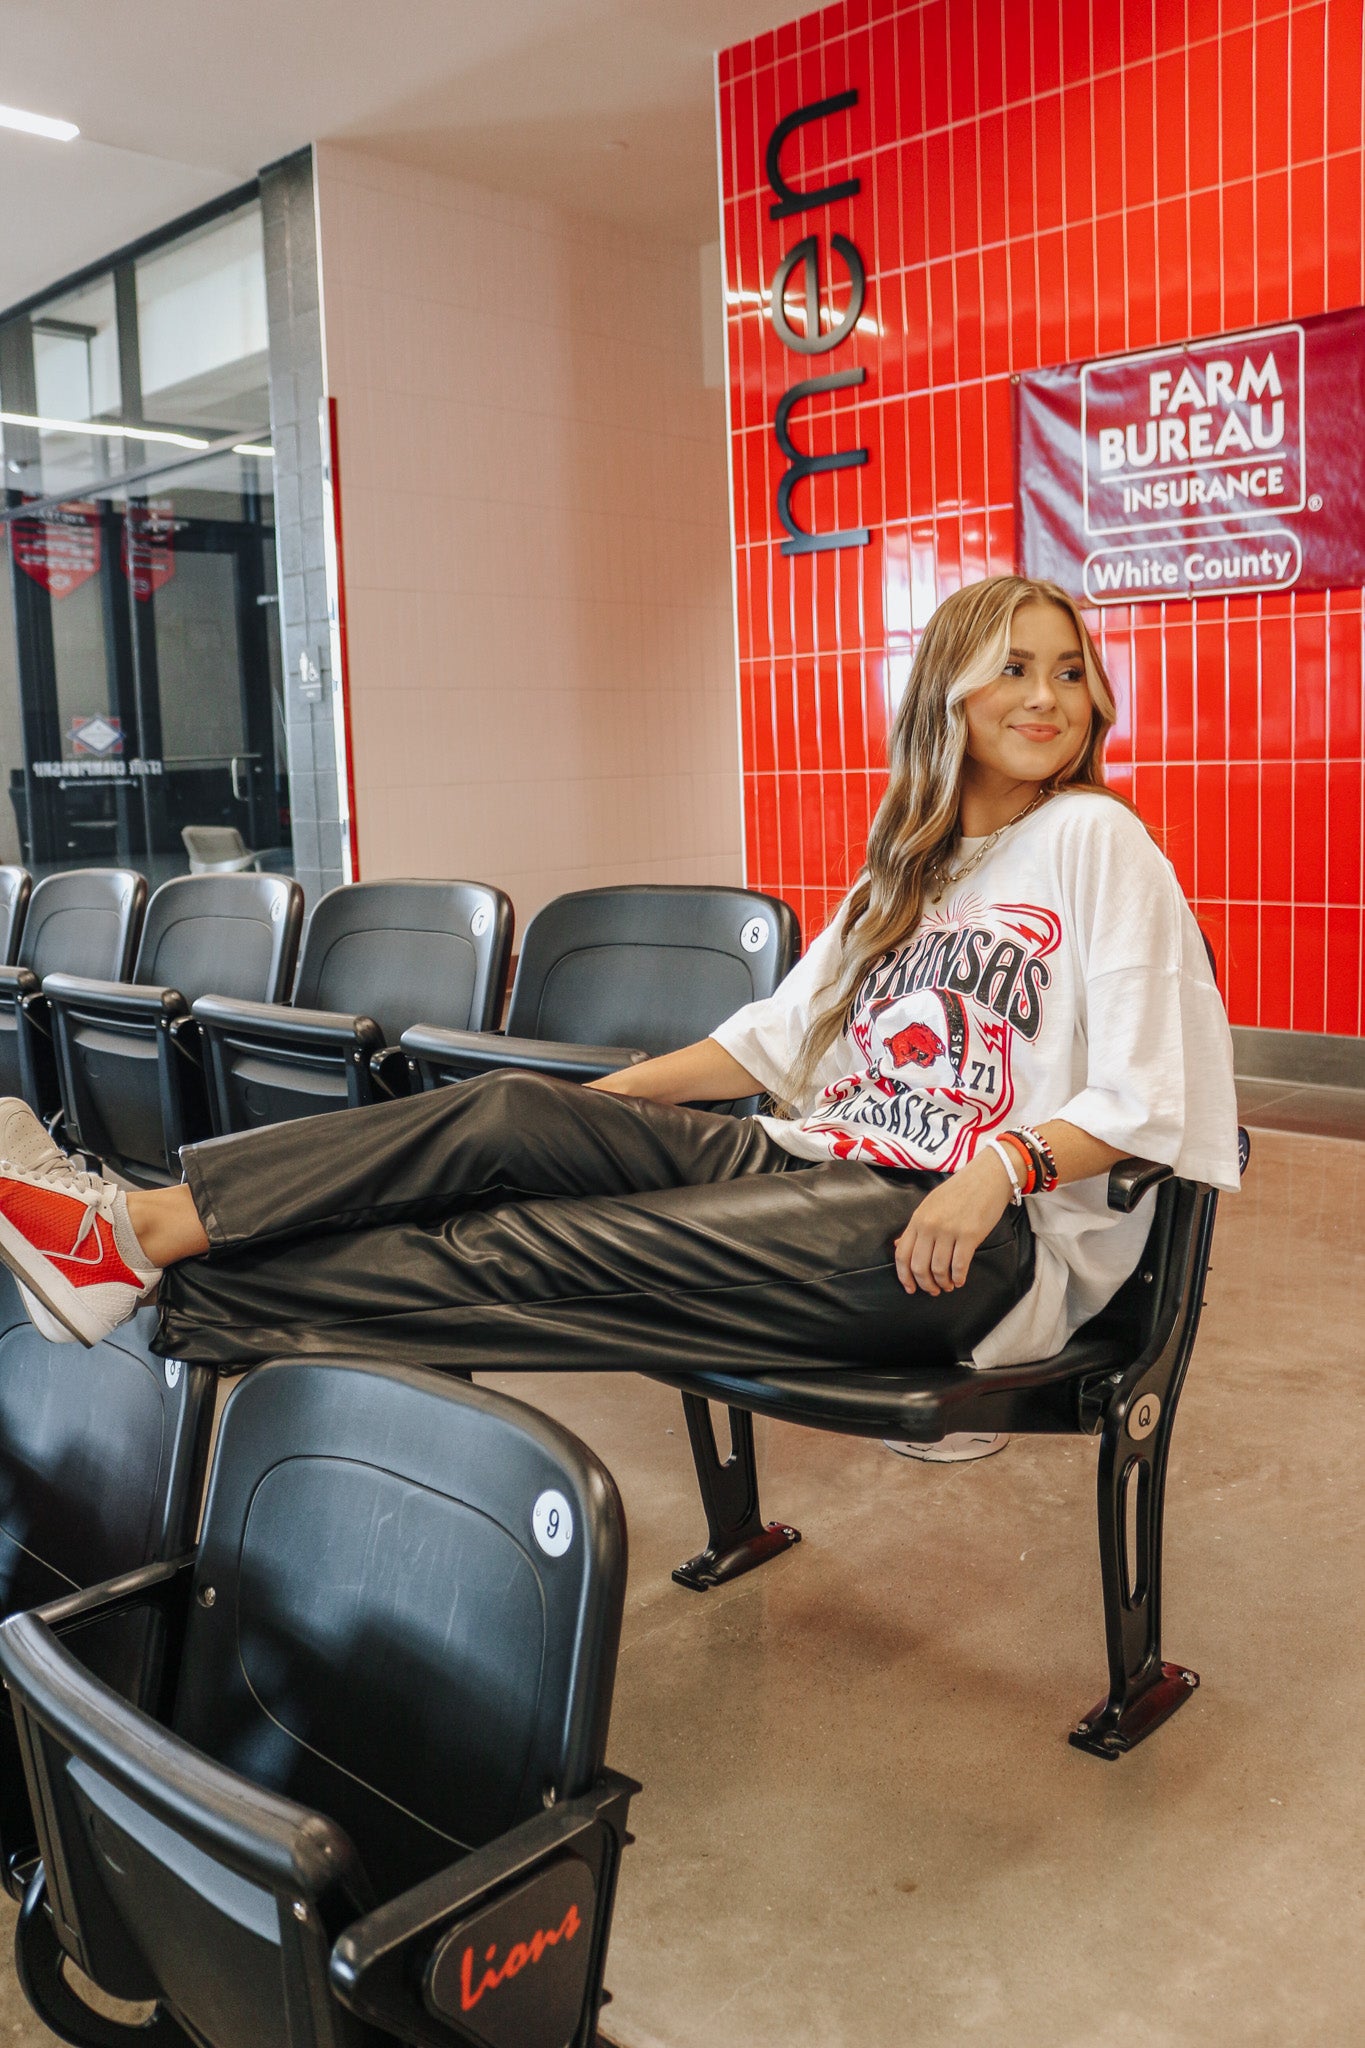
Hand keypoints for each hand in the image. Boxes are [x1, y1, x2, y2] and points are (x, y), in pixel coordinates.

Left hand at [894, 1151, 1012, 1294]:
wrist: (988, 1176)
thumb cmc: (960, 1190)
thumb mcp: (930, 1204)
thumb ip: (915, 1227)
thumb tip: (898, 1245)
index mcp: (918, 1218)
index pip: (902, 1254)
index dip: (904, 1276)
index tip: (910, 1288)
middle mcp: (930, 1225)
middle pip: (919, 1266)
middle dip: (925, 1284)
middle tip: (933, 1290)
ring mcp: (949, 1230)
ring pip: (939, 1269)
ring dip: (943, 1283)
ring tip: (948, 1285)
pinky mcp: (970, 1235)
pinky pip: (959, 1265)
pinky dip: (959, 1277)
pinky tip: (960, 1280)